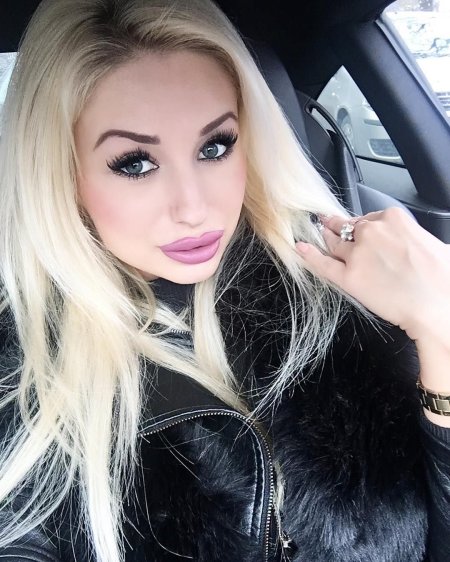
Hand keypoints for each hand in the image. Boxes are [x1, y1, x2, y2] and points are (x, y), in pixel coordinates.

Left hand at [296, 208, 449, 341]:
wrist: (438, 305)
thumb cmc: (441, 278)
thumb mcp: (434, 243)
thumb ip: (414, 237)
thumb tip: (412, 242)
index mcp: (393, 219)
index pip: (369, 218)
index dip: (363, 225)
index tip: (359, 227)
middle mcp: (371, 232)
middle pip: (349, 227)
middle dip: (340, 227)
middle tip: (329, 224)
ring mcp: (356, 254)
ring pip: (334, 243)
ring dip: (324, 237)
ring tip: (317, 232)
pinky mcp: (348, 277)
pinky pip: (323, 263)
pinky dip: (309, 255)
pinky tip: (300, 248)